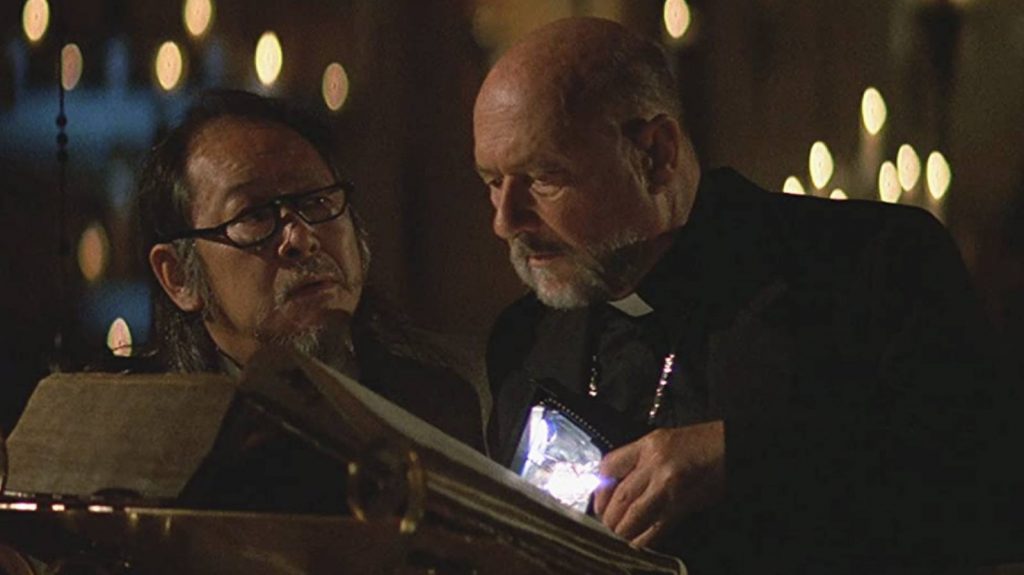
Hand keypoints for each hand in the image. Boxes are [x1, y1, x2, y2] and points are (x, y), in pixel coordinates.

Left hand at [593, 420, 725, 548]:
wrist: (730, 449)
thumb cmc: (698, 444)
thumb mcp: (663, 442)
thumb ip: (639, 460)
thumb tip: (616, 485)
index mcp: (648, 445)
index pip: (610, 467)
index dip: (600, 490)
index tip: (599, 503)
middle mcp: (655, 464)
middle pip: (620, 495)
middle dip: (609, 516)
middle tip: (606, 524)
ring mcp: (668, 486)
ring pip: (633, 514)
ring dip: (622, 529)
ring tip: (619, 534)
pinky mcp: (682, 505)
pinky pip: (656, 527)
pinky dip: (643, 538)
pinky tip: (637, 541)